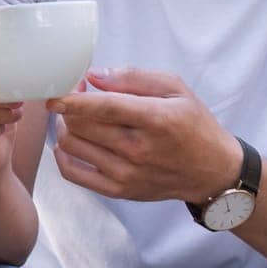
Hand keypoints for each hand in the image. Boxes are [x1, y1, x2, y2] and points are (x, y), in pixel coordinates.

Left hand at [45, 68, 243, 203]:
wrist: (213, 172)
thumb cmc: (193, 124)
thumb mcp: (175, 89)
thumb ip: (133, 77)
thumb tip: (94, 76)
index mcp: (155, 120)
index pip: (105, 108)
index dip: (73, 99)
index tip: (53, 93)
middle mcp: (139, 150)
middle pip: (81, 125)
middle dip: (69, 106)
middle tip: (78, 95)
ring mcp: (127, 174)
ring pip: (72, 146)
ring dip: (66, 126)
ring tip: (78, 116)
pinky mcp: (120, 191)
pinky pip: (73, 174)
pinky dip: (63, 154)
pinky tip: (72, 141)